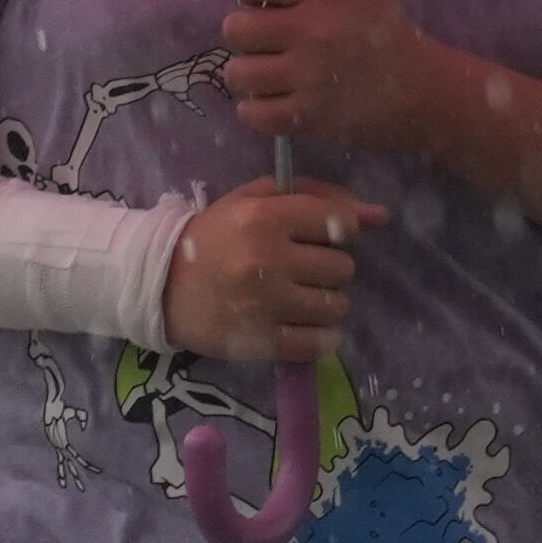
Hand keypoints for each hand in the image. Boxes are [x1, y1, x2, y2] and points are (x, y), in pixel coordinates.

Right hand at [163, 178, 387, 367]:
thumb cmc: (216, 236)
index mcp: (264, 217)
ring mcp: (265, 304)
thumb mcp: (258, 201)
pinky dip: (320, 337)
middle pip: (343, 267)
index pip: (340, 224)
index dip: (335, 232)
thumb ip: (319, 198)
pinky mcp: (262, 341)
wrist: (160, 285)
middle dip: (328, 269)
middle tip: (302, 271)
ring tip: (299, 298)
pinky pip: (320, 343)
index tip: (314, 238)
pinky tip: (302, 326)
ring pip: (337, 306)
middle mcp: (267, 259)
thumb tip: (381, 216)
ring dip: (326, 304)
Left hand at [224, 0, 436, 151]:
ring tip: (273, 70)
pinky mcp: (307, 118)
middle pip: (235, 27)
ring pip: (237, 72)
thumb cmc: (386, 30)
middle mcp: (315, 32)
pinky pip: (250, 114)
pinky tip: (276, 98)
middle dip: (247, 30)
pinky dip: (255, 110)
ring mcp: (309, 79)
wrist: (421, 93)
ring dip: (250, 72)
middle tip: (271, 37)